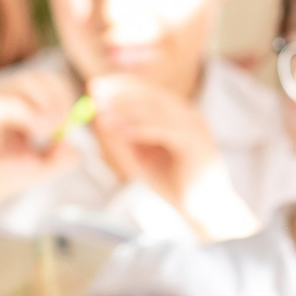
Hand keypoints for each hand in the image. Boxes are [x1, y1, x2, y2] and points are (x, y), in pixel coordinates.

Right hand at [0, 69, 87, 217]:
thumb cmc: (0, 177)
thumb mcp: (39, 168)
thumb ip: (60, 158)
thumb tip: (75, 148)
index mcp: (16, 104)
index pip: (46, 81)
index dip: (64, 94)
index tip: (73, 119)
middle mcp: (1, 98)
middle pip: (37, 76)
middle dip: (59, 97)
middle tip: (65, 122)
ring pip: (24, 82)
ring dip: (47, 103)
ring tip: (51, 130)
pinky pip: (5, 102)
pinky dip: (28, 113)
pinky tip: (39, 132)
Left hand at [86, 74, 221, 215]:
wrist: (201, 208)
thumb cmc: (172, 182)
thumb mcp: (139, 156)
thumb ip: (122, 138)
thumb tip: (99, 117)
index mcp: (175, 114)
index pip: (146, 91)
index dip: (120, 86)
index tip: (94, 86)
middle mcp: (187, 114)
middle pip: (151, 94)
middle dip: (120, 93)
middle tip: (95, 93)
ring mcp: (194, 127)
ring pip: (158, 109)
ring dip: (127, 109)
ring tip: (102, 113)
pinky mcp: (196, 142)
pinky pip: (166, 130)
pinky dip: (142, 128)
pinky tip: (122, 131)